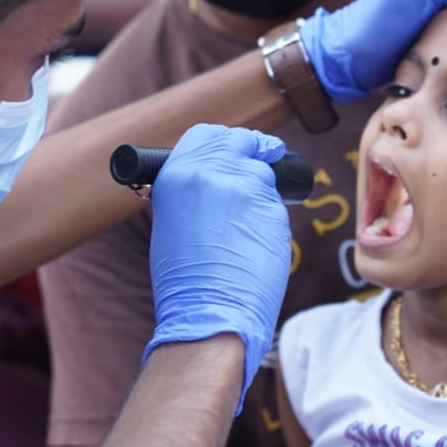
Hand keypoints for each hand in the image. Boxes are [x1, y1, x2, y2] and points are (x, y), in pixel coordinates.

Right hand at [143, 124, 291, 412]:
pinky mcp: (271, 208)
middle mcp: (208, 172)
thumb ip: (192, 191)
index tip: (240, 146)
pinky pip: (275, 202)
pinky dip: (270, 216)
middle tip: (266, 156)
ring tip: (248, 225)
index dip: (225, 139)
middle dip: (254, 149)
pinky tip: (256, 241)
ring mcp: (243, 187)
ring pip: (262, 172)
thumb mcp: (172, 222)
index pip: (205, 133)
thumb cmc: (185, 280)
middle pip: (241, 142)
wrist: (208, 312)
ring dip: (262, 189)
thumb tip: (213, 178)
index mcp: (175, 174)